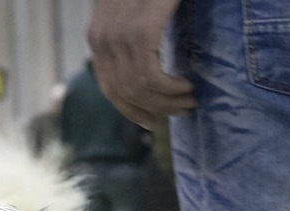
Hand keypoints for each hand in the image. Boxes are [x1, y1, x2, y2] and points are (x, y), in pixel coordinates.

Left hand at [88, 0, 194, 128]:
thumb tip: (150, 68)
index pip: (109, 89)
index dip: (132, 110)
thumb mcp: (141, 11)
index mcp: (98, 37)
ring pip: (139, 90)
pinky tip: (189, 86)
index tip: (154, 120)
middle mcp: (101, 40)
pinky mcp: (139, 31)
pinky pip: (150, 78)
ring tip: (192, 100)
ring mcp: (117, 36)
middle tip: (185, 109)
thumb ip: (139, 36)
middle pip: (123, 95)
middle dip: (156, 110)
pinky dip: (171, 90)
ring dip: (169, 102)